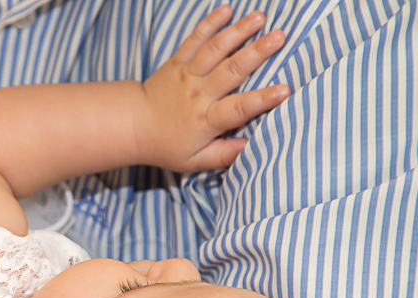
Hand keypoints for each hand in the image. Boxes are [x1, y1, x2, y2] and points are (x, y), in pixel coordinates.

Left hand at [137, 5, 288, 172]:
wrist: (132, 126)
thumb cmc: (167, 145)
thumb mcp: (194, 161)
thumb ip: (223, 156)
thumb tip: (251, 148)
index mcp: (206, 120)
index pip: (238, 109)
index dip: (262, 100)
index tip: (285, 90)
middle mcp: (198, 94)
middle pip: (230, 71)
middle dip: (256, 53)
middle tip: (280, 36)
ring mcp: (187, 75)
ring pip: (215, 50)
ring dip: (238, 31)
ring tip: (260, 17)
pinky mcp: (177, 62)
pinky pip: (195, 39)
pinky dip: (210, 23)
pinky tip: (227, 10)